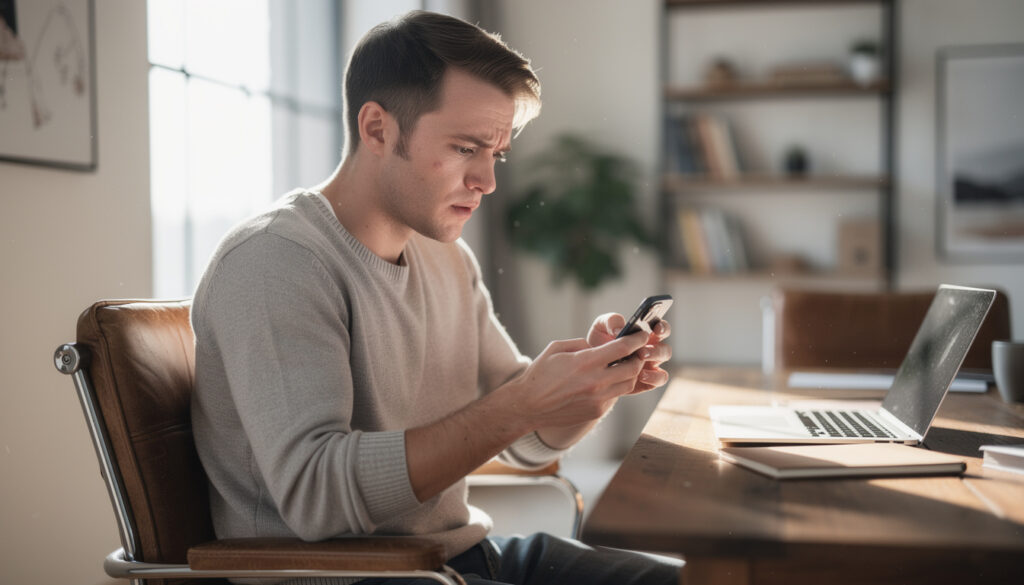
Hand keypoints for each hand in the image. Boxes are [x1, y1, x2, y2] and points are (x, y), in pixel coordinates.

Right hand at [509, 332, 648, 430]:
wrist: (529, 406)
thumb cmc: (540, 374)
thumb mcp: (558, 348)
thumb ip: (583, 344)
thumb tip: (601, 344)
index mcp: (585, 362)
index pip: (623, 348)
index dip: (637, 339)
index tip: (642, 335)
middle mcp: (596, 381)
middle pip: (633, 367)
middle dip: (638, 356)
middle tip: (637, 351)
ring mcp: (598, 399)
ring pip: (629, 383)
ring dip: (630, 373)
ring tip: (624, 365)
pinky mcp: (598, 411)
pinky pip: (616, 396)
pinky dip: (617, 386)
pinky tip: (608, 380)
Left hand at [587, 312, 671, 393]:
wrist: (589, 365)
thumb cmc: (599, 342)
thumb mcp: (601, 326)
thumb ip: (611, 321)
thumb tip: (619, 330)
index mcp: (645, 335)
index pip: (661, 328)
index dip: (662, 327)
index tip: (656, 328)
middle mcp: (651, 350)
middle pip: (665, 349)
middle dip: (656, 349)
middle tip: (641, 351)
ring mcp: (650, 366)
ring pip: (663, 362)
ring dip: (654, 360)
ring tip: (639, 360)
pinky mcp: (647, 380)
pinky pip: (659, 379)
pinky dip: (653, 377)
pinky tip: (640, 375)